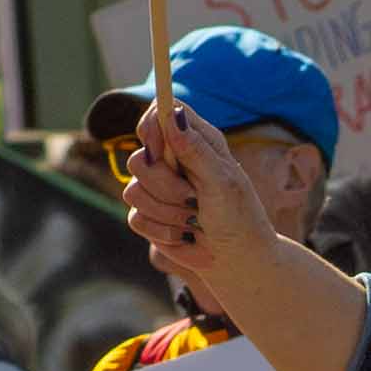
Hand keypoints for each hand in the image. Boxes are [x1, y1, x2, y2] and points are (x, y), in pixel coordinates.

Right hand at [121, 100, 262, 285]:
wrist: (236, 258)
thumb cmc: (238, 216)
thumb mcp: (222, 181)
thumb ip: (195, 149)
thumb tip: (171, 113)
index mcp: (195, 142)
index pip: (160, 112)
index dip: (152, 127)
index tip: (160, 151)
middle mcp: (173, 160)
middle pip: (139, 159)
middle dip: (164, 185)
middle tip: (193, 199)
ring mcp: (158, 188)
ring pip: (132, 191)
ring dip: (167, 212)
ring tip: (194, 220)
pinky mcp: (149, 215)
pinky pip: (135, 218)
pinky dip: (161, 231)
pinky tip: (184, 235)